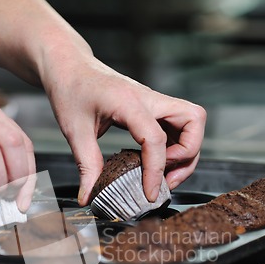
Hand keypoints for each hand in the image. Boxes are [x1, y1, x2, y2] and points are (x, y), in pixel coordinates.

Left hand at [42, 56, 205, 205]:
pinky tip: (156, 162)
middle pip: (194, 120)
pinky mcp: (153, 108)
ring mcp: (154, 101)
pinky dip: (176, 147)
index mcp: (128, 102)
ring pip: (192, 123)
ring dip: (186, 152)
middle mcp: (149, 98)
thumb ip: (86, 166)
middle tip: (165, 178)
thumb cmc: (71, 90)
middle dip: (187, 155)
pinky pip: (179, 126)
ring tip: (164, 175)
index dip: (156, 170)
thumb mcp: (74, 131)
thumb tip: (88, 197)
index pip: (155, 138)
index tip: (149, 193)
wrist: (70, 66)